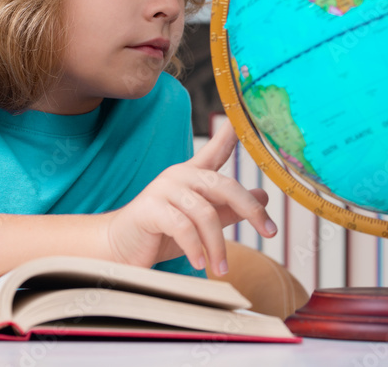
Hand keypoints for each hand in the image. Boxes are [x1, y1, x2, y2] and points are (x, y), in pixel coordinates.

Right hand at [101, 120, 276, 273]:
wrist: (118, 249)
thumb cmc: (161, 234)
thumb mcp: (202, 223)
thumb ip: (229, 209)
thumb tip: (263, 197)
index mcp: (192, 175)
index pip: (216, 150)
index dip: (231, 134)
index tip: (245, 119)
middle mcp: (179, 176)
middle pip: (225, 186)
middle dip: (250, 209)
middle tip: (269, 232)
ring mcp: (163, 190)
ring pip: (206, 214)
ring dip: (218, 245)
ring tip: (222, 268)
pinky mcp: (150, 209)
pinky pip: (183, 227)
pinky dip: (196, 248)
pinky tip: (200, 264)